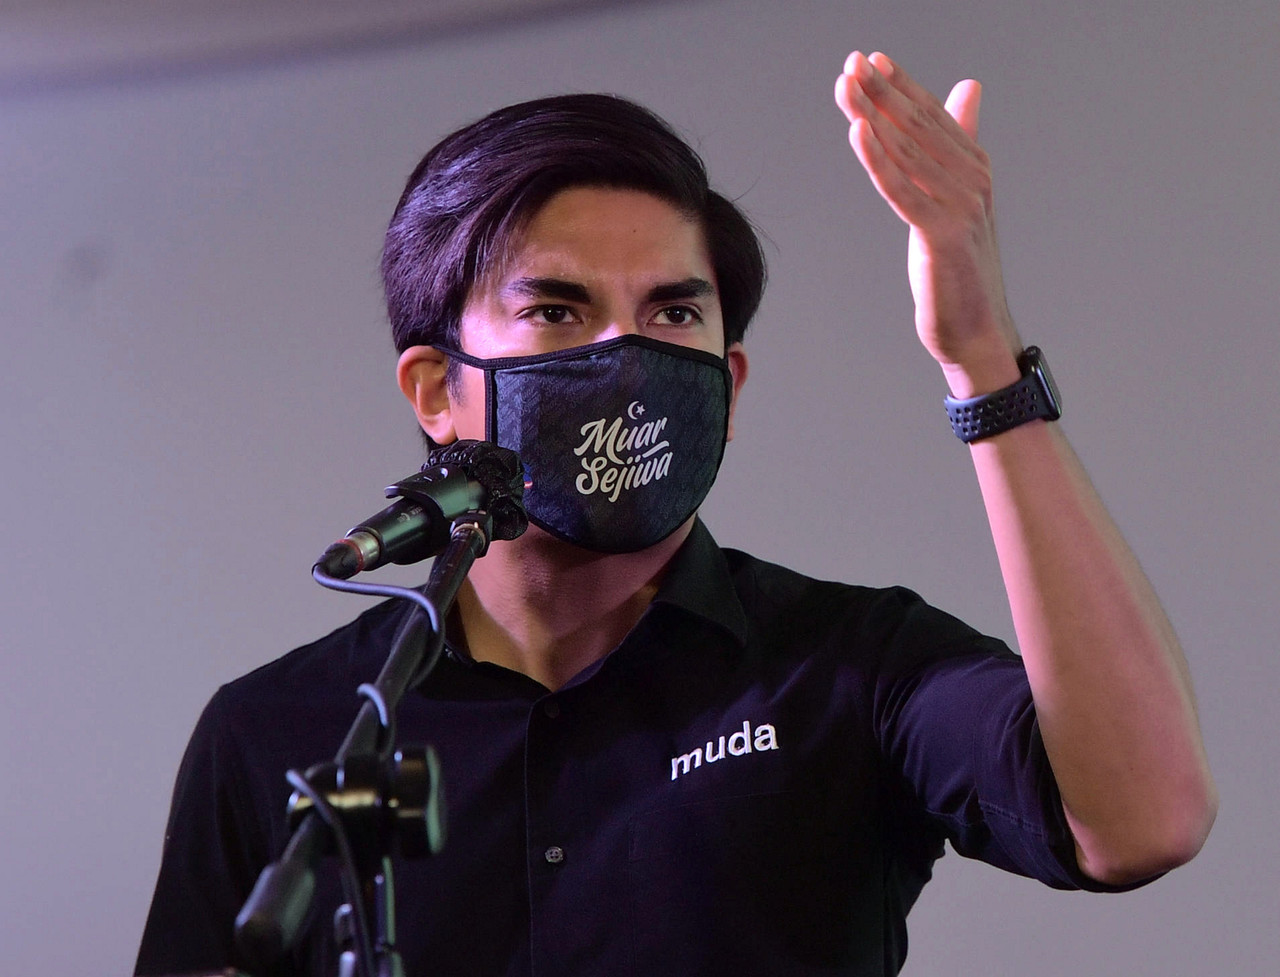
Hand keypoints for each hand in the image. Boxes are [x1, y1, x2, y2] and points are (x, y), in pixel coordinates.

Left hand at [834, 51, 1021, 395]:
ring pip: (907, 152)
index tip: (872, 59)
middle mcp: (972, 182)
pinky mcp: (942, 234)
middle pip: (918, 127)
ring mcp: (961, 207)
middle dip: (881, 93)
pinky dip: (879, 159)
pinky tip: (858, 133)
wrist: (975, 332)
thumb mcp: (955, 201)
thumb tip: (968, 88)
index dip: (902, 85)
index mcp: (975, 170)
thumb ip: (957, 146)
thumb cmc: (959, 271)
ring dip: (873, 116)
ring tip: (846, 87)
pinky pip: (903, 189)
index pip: (933, 116)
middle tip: (851, 64)